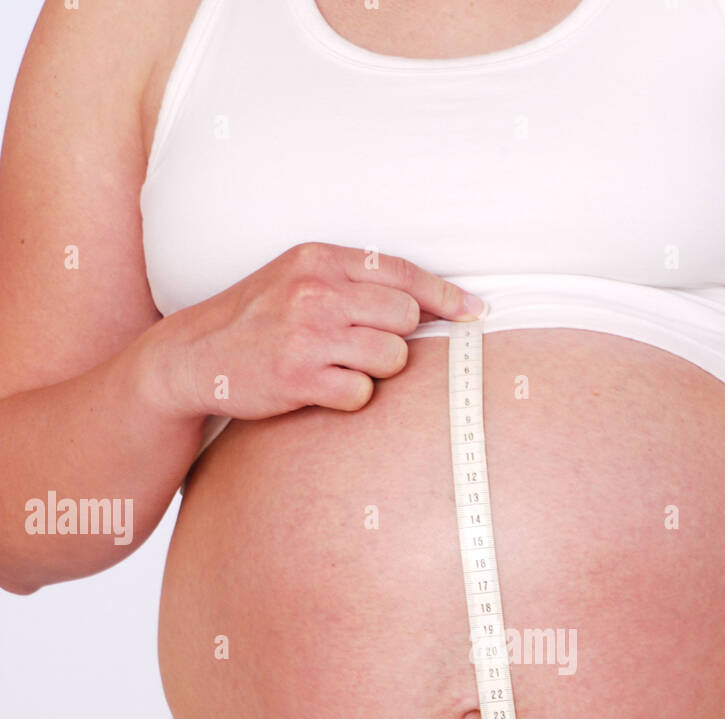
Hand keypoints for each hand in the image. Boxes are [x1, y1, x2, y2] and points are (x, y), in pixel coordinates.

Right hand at [139, 242, 483, 422]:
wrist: (194, 357)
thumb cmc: (257, 320)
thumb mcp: (298, 280)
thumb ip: (354, 282)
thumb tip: (427, 301)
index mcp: (320, 259)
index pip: (402, 273)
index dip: (446, 297)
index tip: (475, 313)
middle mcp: (316, 291)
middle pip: (405, 319)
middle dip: (397, 340)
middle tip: (363, 349)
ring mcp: (307, 334)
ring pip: (391, 357)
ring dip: (377, 371)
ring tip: (340, 368)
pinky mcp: (299, 377)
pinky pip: (362, 393)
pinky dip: (351, 398)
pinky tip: (323, 390)